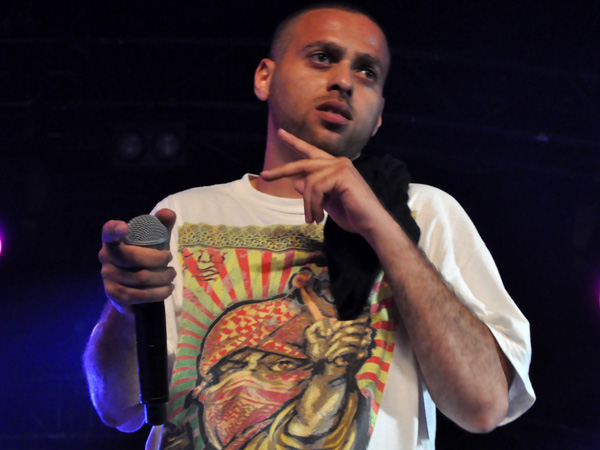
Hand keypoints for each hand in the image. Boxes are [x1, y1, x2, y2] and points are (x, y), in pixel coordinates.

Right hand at [98, 208, 176, 313]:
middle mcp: (106, 257)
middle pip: (133, 256)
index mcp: (113, 240)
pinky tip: (167, 289)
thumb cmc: (144, 259)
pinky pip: (140, 295)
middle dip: (158, 259)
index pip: (109, 231)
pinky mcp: (114, 294)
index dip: (114, 229)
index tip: (124, 227)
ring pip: (141, 277)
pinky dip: (159, 292)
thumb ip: (160, 227)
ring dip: (163, 277)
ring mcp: (108, 276)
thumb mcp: (153, 243)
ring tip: (171, 275)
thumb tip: (168, 213)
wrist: (131, 291)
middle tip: (170, 259)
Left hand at [260, 129, 389, 236]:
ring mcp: (341, 166)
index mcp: (334, 167)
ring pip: (309, 182)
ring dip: (307, 204)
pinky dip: (313, 205)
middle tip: (264, 176)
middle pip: (303, 163)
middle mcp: (338, 162)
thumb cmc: (352, 215)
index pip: (311, 152)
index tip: (281, 133)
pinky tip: (319, 217)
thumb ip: (312, 191)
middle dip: (282, 170)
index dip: (295, 142)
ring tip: (311, 219)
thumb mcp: (325, 203)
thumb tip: (295, 181)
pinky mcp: (342, 174)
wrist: (371, 224)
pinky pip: (315, 188)